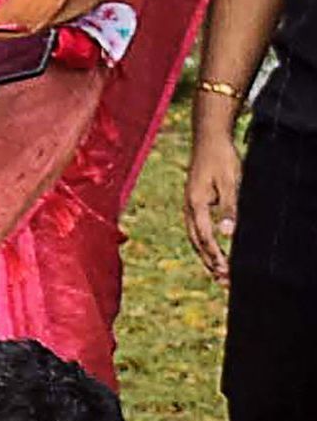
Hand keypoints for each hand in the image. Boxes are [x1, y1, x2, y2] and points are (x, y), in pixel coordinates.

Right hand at [187, 125, 242, 283]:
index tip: (227, 272)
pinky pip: (196, 229)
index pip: (204, 238)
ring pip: (194, 238)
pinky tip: (212, 250)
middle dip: (210, 263)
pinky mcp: (194, 202)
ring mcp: (189, 205)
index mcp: (195, 204)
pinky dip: (204, 244)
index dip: (216, 257)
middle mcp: (188, 208)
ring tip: (218, 273)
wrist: (209, 139)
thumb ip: (229, 208)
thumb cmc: (222, 158)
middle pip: (196, 243)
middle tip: (224, 281)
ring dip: (206, 256)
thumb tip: (227, 234)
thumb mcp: (231, 182)